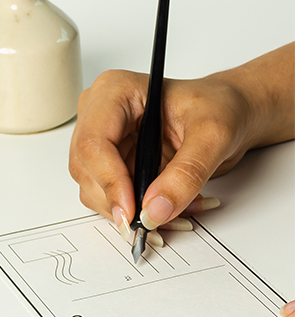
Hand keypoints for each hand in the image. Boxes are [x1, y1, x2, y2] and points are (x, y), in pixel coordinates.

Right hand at [68, 44, 293, 241]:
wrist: (229, 113)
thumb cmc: (219, 106)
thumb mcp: (214, 135)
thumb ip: (186, 173)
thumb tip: (155, 210)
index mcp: (114, 91)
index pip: (93, 143)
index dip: (110, 181)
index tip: (134, 212)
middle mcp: (98, 114)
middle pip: (87, 170)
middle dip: (122, 204)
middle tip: (157, 225)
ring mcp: (101, 141)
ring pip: (94, 190)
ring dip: (132, 212)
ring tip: (176, 215)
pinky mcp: (110, 164)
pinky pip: (110, 199)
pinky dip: (138, 212)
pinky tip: (168, 209)